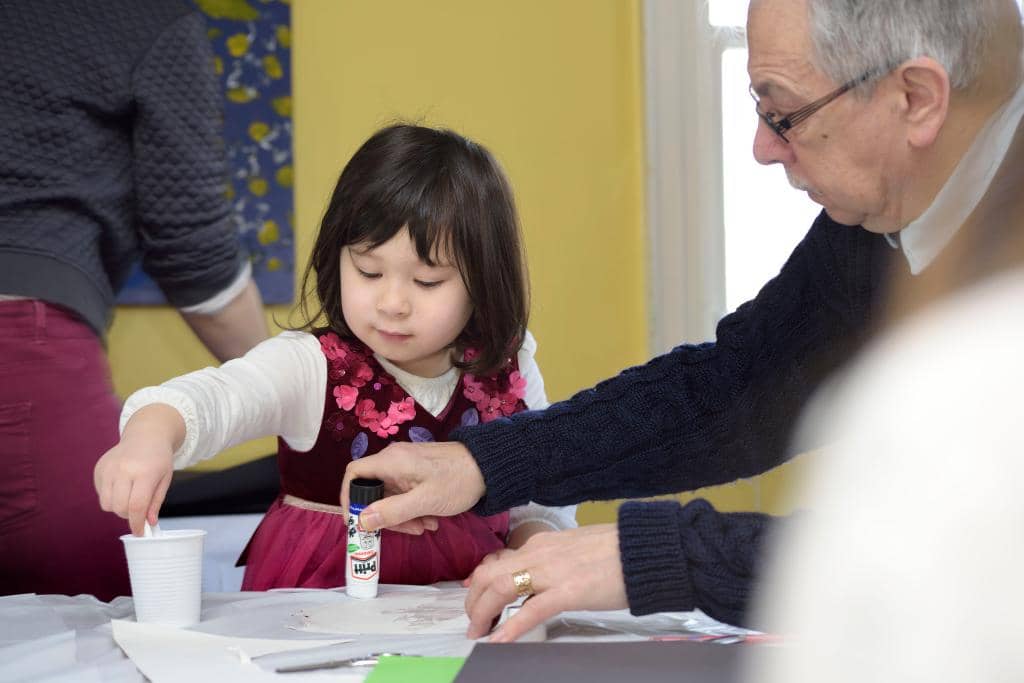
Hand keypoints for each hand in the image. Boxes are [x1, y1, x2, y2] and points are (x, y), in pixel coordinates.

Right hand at [93, 404, 182, 535]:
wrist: (146, 435)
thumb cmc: (159, 458)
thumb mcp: (165, 479)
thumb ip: (156, 502)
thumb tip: (149, 523)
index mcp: (145, 472)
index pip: (136, 506)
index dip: (137, 524)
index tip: (140, 533)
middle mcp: (124, 469)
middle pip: (119, 508)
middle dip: (129, 515)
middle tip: (138, 509)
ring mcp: (109, 468)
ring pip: (106, 504)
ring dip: (118, 507)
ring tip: (130, 496)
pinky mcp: (99, 468)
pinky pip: (100, 494)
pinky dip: (110, 496)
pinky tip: (122, 485)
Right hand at [340, 441, 484, 534]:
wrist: (489, 467)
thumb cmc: (458, 481)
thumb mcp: (424, 501)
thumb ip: (392, 511)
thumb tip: (361, 521)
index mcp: (391, 461)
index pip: (354, 473)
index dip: (350, 497)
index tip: (358, 521)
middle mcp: (394, 460)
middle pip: (373, 490)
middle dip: (386, 515)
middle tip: (408, 531)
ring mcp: (406, 467)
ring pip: (390, 496)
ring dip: (404, 516)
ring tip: (426, 527)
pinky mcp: (418, 474)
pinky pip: (405, 494)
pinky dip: (413, 510)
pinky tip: (432, 520)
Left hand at [464, 524, 627, 641]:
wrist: (644, 549)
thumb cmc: (617, 551)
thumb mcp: (574, 548)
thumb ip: (552, 562)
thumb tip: (539, 582)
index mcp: (542, 543)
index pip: (499, 561)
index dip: (480, 582)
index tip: (475, 597)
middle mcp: (540, 553)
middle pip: (490, 574)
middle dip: (474, 600)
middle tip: (474, 622)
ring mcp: (552, 572)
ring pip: (500, 588)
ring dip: (483, 612)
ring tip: (478, 632)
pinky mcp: (568, 591)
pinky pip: (530, 610)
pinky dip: (510, 627)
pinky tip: (498, 641)